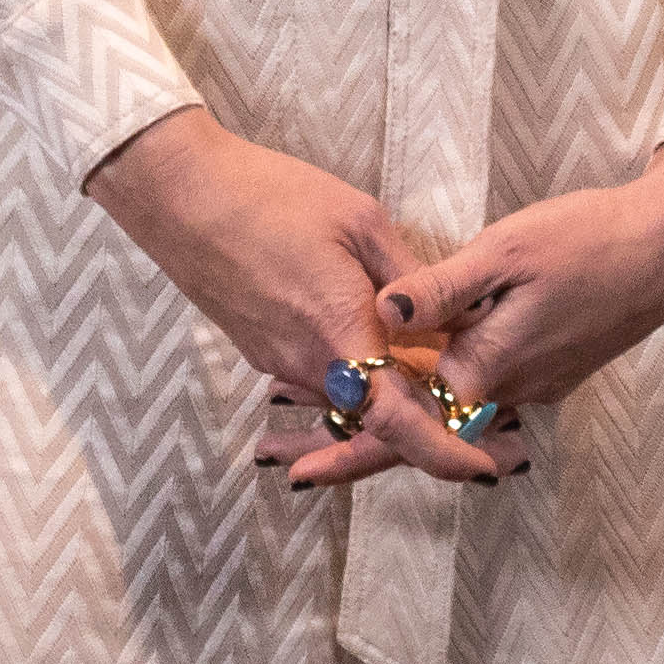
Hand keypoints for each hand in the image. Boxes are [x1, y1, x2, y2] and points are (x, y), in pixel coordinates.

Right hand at [82, 112, 451, 480]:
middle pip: (378, 419)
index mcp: (340, 332)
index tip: (483, 468)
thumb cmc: (271, 196)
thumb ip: (411, 278)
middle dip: (428, 423)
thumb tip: (458, 319)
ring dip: (389, 395)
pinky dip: (355, 374)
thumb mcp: (360, 220)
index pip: (397, 419)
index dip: (443, 452)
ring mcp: (279, 362)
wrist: (180, 195)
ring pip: (350, 400)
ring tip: (430, 365)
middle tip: (477, 412)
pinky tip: (371, 340)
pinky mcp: (261, 351)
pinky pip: (322, 379)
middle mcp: (309, 364)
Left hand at [298, 138, 663, 487]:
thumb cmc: (589, 239)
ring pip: (449, 414)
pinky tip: (403, 372)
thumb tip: (382, 311)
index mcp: (491, 367)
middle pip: (420, 433)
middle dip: (352, 446)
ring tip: (318, 414)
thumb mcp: (505, 250)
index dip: (345, 440)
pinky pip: (480, 392)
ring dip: (390, 417)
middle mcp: (512, 392)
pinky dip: (433, 392)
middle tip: (283, 459)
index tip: (292, 462)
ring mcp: (535, 385)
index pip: (405, 423)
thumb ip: (442, 286)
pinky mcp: (550, 369)